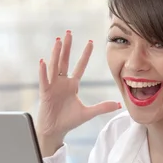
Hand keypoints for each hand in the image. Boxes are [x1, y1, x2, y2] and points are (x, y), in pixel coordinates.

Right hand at [36, 31, 120, 155]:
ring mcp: (53, 86)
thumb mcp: (87, 113)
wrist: (54, 130)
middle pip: (65, 61)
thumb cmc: (68, 121)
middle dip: (67, 47)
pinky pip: (44, 80)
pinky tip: (43, 61)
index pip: (80, 67)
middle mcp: (62, 83)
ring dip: (56, 54)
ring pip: (54, 67)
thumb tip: (118, 104)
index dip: (85, 55)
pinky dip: (43, 72)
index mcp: (72, 85)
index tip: (90, 42)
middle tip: (69, 32)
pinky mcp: (45, 93)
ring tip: (58, 41)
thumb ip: (102, 107)